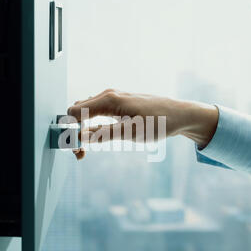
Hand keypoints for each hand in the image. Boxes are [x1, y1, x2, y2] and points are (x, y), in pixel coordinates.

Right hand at [67, 89, 218, 159]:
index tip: (76, 149)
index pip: (75, 111)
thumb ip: (104, 134)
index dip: (71, 131)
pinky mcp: (118, 105)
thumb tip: (81, 138)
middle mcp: (108, 96)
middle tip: (80, 154)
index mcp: (109, 99)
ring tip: (85, 151)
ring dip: (82, 131)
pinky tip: (96, 140)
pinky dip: (92, 127)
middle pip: (78, 112)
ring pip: (86, 113)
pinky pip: (97, 114)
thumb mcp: (131, 132)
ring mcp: (113, 99)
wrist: (179, 115)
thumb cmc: (159, 121)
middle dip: (74, 132)